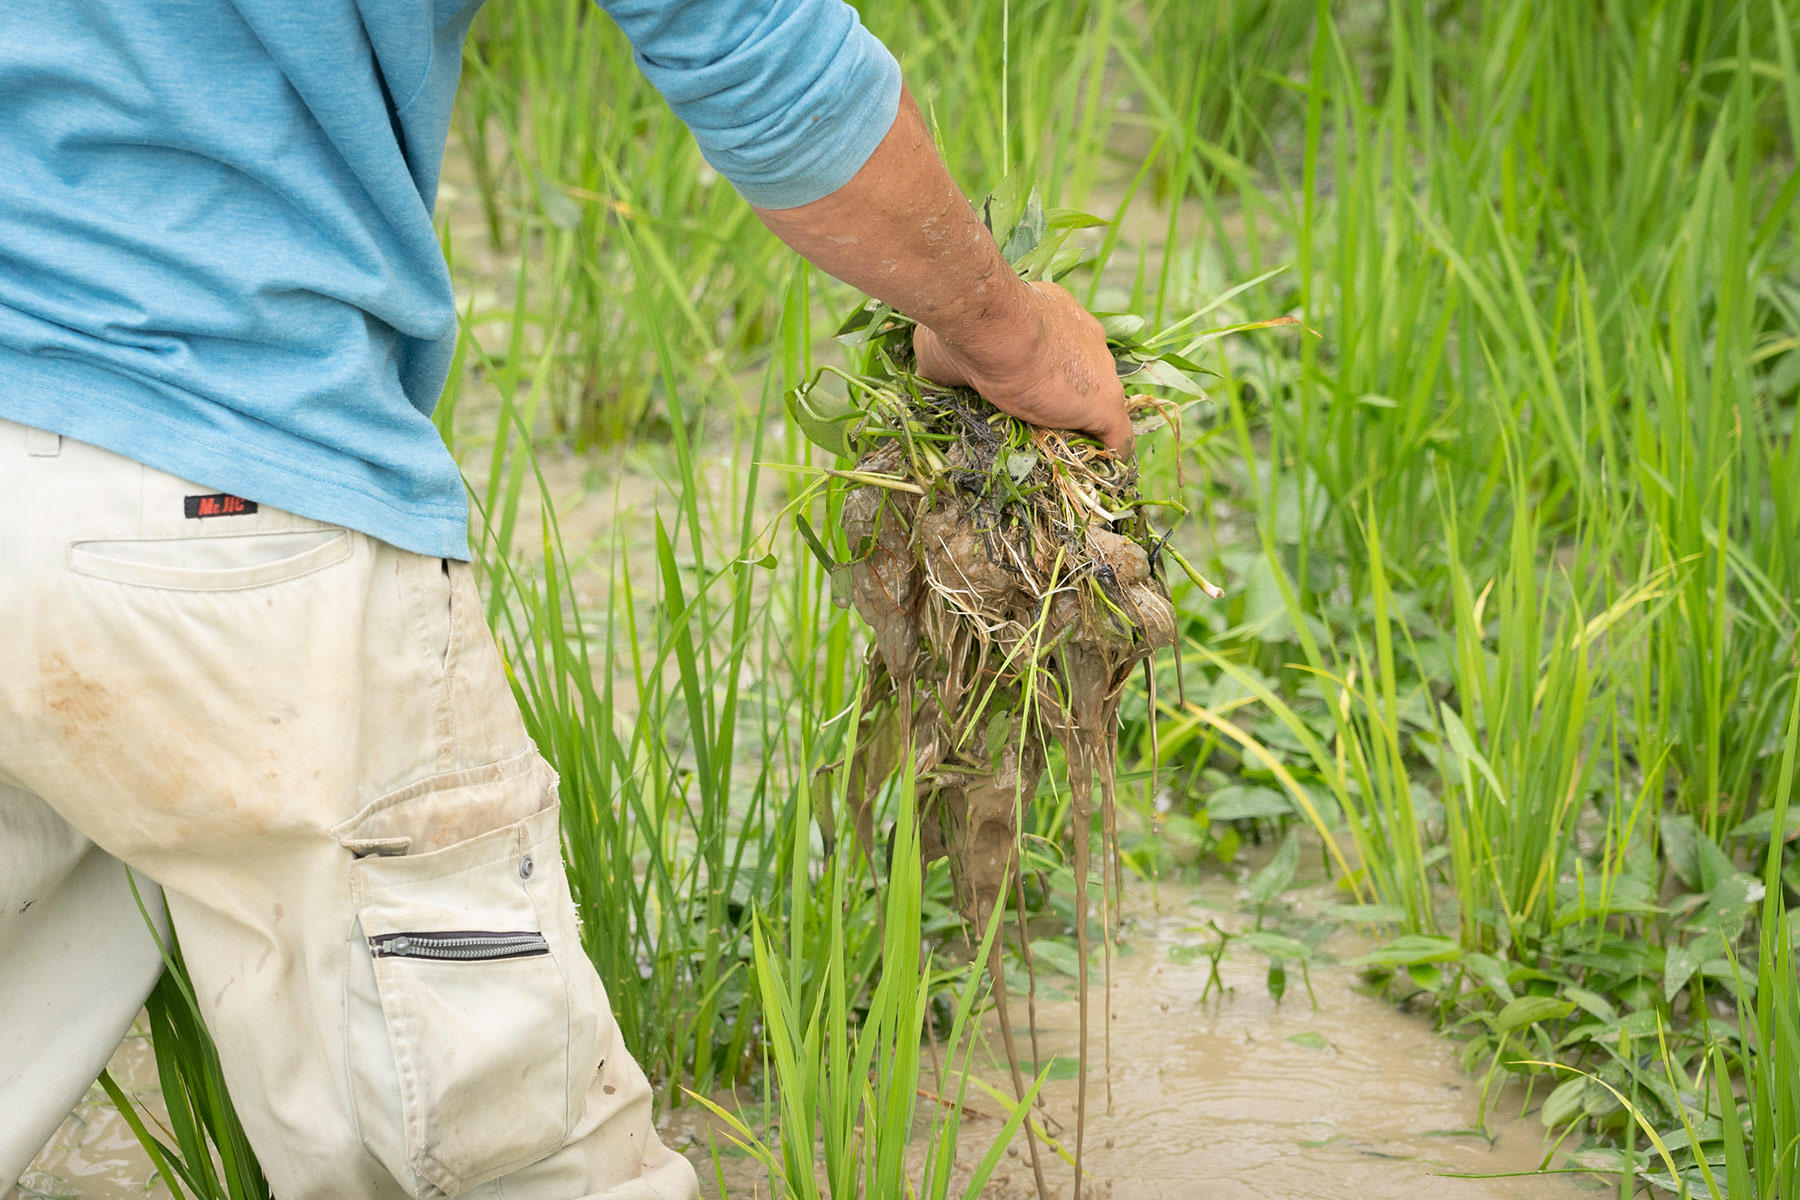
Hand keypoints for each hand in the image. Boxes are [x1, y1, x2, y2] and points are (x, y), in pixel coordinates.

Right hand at [912, 280, 1131, 453]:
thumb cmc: (964, 330)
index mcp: (1053, 316)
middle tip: (1042, 430)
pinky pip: (1117, 437)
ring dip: (1086, 430)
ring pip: (1102, 406)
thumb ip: (954, 368)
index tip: (1030, 398)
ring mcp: (1101, 368)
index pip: (1060, 351)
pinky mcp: (1105, 401)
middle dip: (1068, 401)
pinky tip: (1098, 478)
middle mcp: (1086, 336)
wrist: (993, 324)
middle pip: (1085, 377)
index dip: (1047, 377)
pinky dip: (1110, 457)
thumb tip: (933, 380)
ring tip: (1069, 462)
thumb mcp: (946, 348)